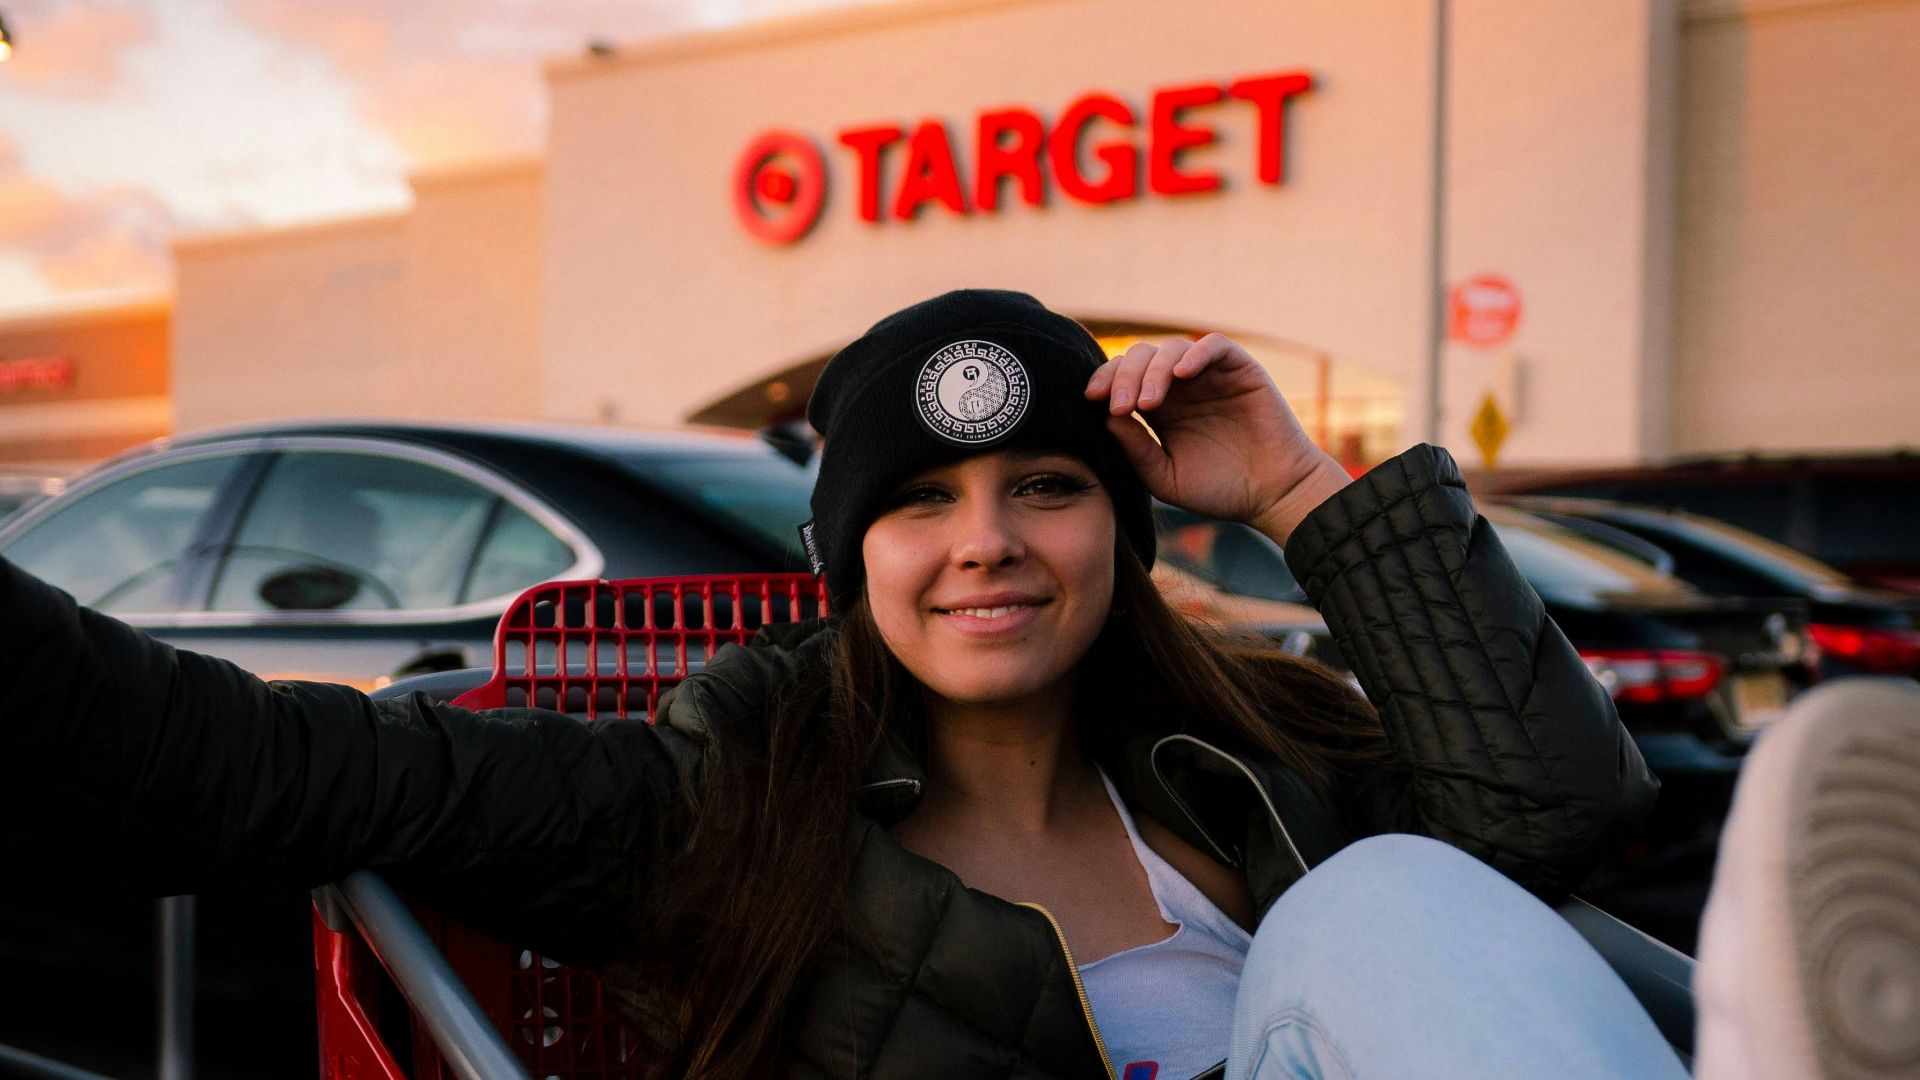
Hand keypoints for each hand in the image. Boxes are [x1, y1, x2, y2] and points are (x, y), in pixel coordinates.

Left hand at [1085, 334, 1350, 544]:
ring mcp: (1210, 375)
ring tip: (1148, 403)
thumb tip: (1105, 417)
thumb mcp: (1165, 477)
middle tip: (1120, 405)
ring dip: (1153, 370)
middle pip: (1141, 358)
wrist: (1273, 495)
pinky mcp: (1240, 370)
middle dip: (1123, 376)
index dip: (1105, 381)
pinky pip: (1214, 345)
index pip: (1123, 379)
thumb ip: (1136, 449)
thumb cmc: (1219, 490)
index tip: (1091, 400)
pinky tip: (1181, 375)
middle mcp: (1181, 387)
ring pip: (1171, 349)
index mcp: (1159, 409)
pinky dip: (1194, 354)